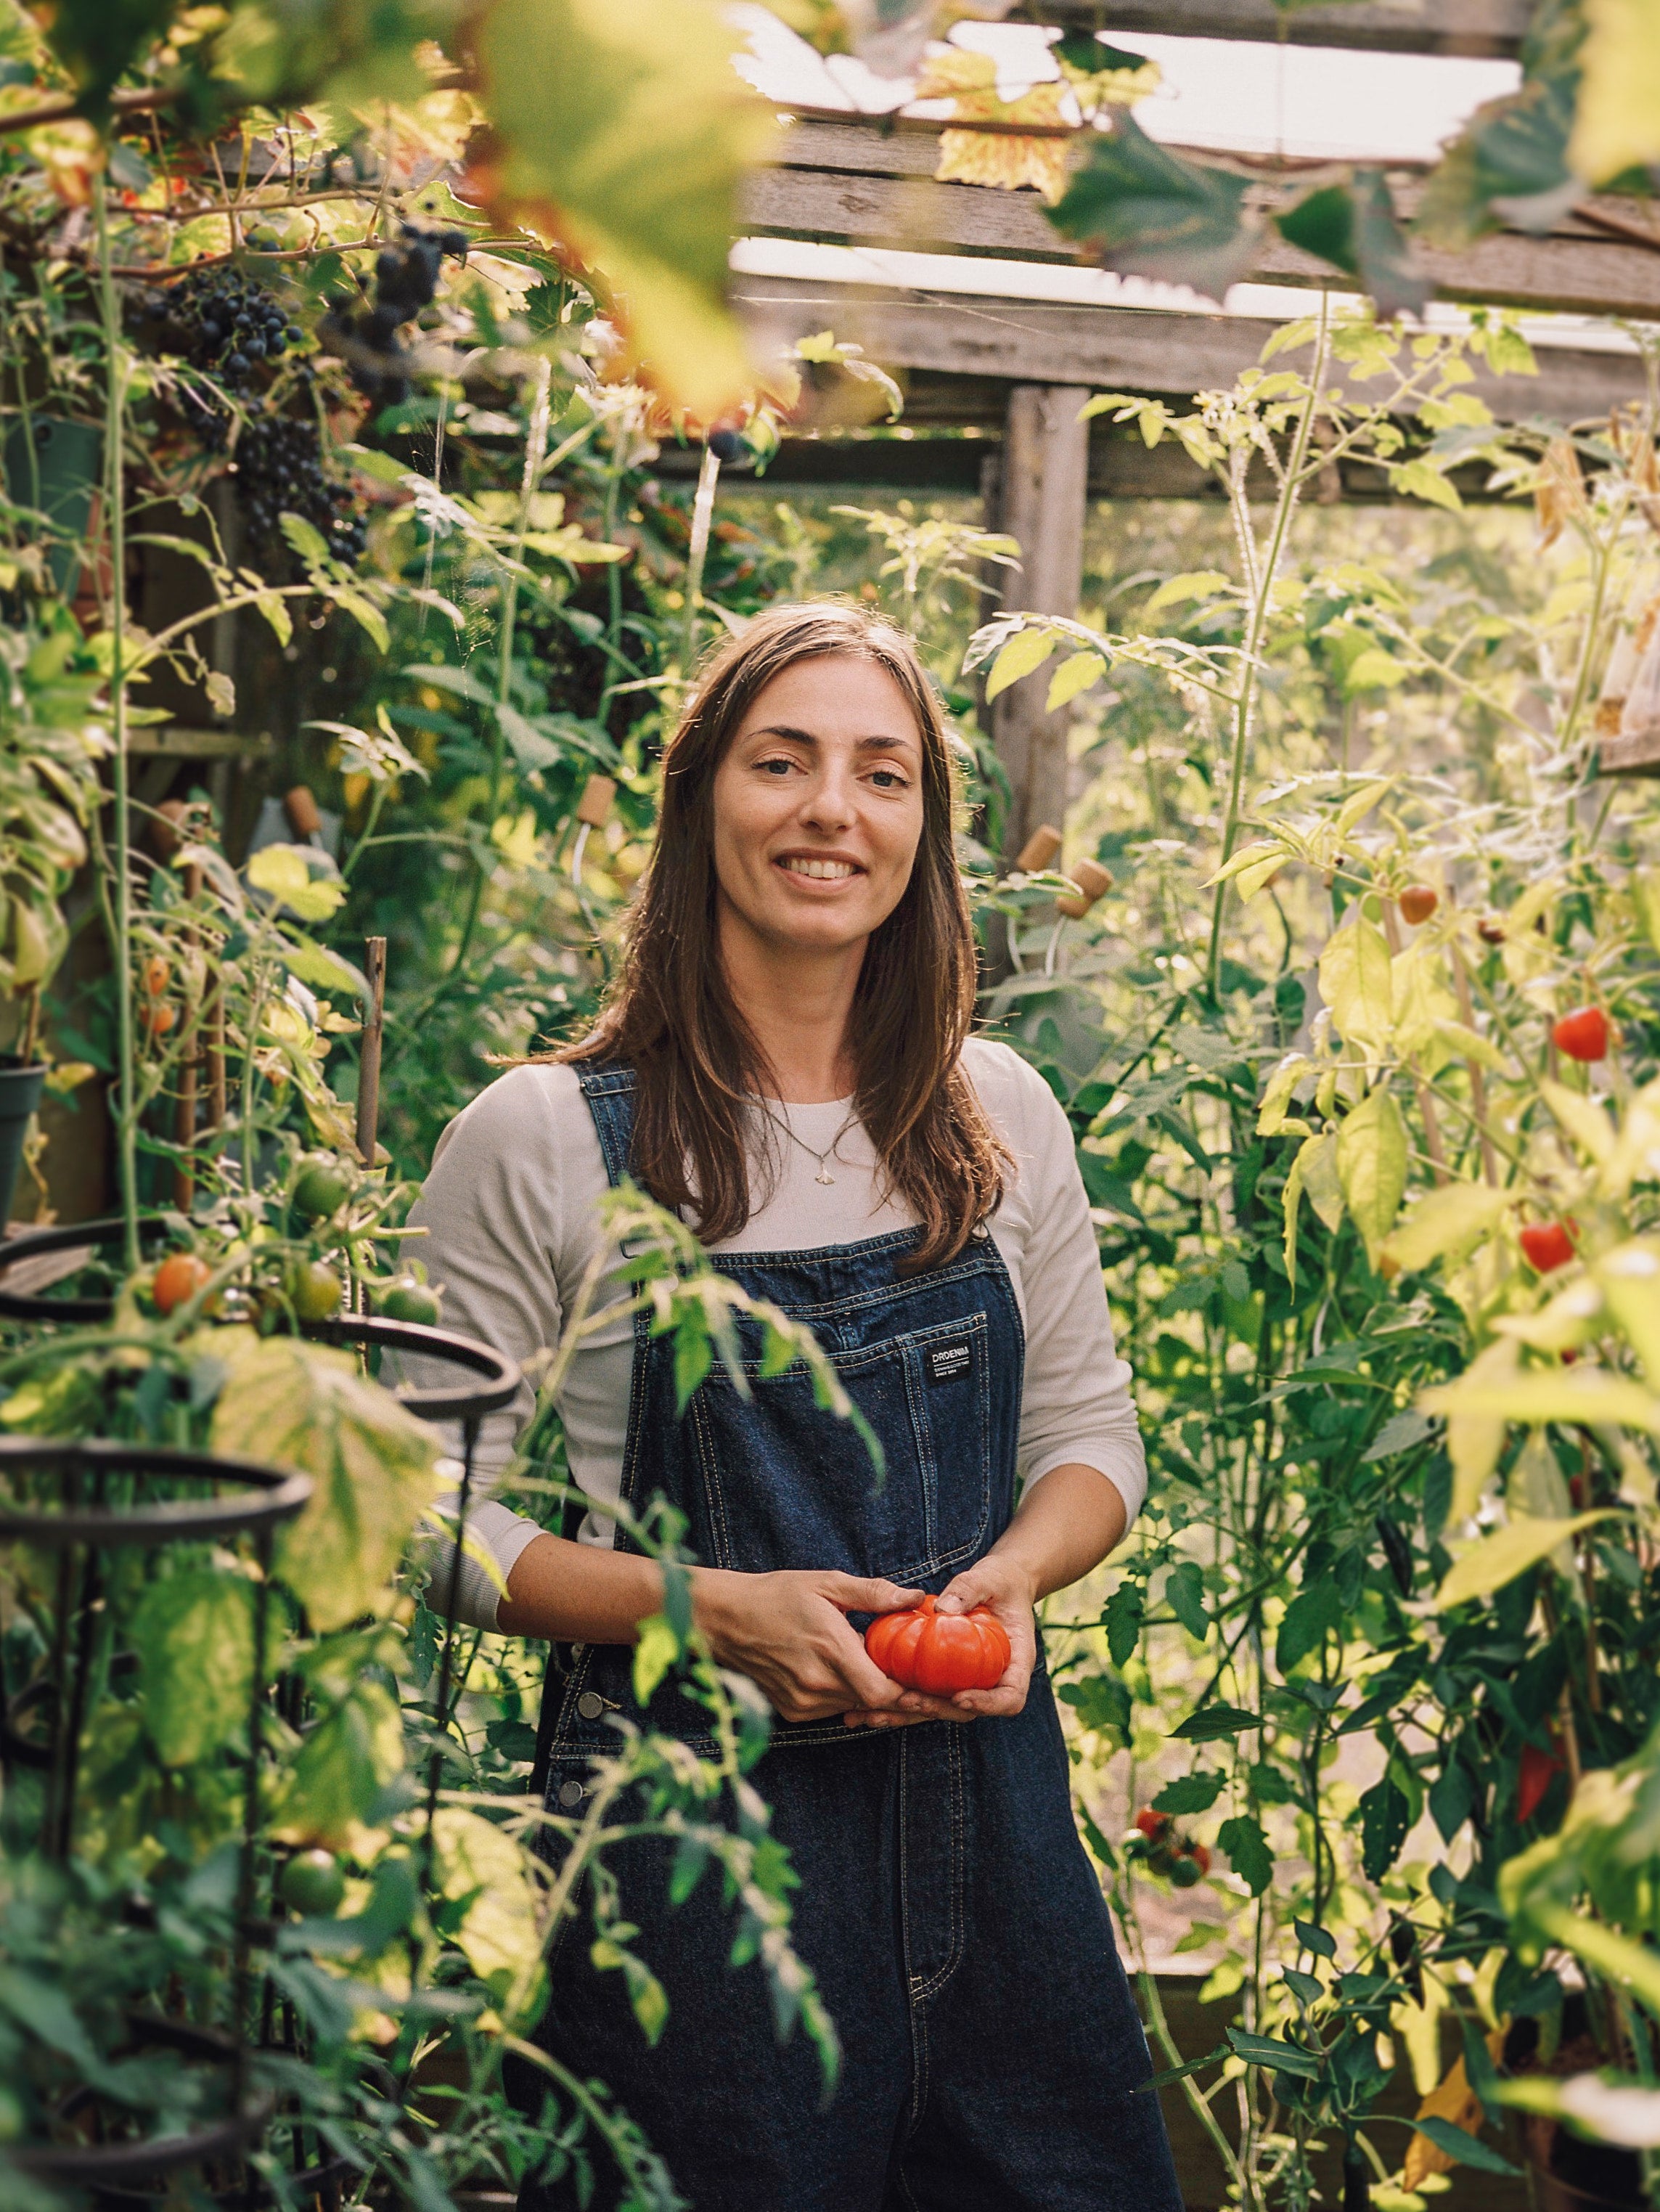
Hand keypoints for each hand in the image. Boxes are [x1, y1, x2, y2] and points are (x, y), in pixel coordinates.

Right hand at [693, 1567, 923, 1725]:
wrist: (725, 1619)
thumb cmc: (777, 1595)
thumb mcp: (827, 1584)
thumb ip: (874, 1594)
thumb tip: (917, 1599)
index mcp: (831, 1649)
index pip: (883, 1691)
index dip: (915, 1697)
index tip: (943, 1696)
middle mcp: (817, 1683)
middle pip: (876, 1704)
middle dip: (908, 1699)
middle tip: (942, 1697)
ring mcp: (803, 1701)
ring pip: (857, 1707)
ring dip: (880, 1695)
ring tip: (904, 1680)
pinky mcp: (794, 1710)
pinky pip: (836, 1708)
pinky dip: (853, 1696)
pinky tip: (861, 1678)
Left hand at [848, 1552, 1036, 1727]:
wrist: (998, 1584)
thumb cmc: (1000, 1581)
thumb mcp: (988, 1578)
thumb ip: (969, 1590)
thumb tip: (942, 1609)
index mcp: (1015, 1662)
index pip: (1010, 1697)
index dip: (987, 1704)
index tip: (959, 1697)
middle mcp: (993, 1679)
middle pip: (969, 1710)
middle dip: (937, 1710)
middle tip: (906, 1702)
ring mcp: (969, 1682)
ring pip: (941, 1708)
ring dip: (908, 1714)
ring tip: (873, 1713)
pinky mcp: (946, 1678)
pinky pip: (925, 1692)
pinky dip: (899, 1699)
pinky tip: (866, 1700)